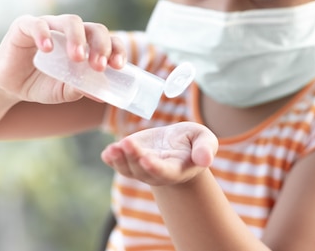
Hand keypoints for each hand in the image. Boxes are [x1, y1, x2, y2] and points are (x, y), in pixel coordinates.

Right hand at [0, 14, 124, 103]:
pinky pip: (37, 24)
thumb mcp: (63, 91)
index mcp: (86, 44)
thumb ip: (80, 89)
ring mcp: (49, 26)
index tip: (118, 66)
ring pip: (70, 21)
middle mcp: (71, 32)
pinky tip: (47, 48)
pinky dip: (44, 34)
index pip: (108, 40)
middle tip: (99, 65)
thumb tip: (101, 94)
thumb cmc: (41, 83)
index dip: (116, 50)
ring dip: (78, 39)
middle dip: (101, 45)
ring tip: (78, 58)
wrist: (10, 84)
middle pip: (94, 28)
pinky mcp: (25, 26)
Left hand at [101, 122, 218, 184]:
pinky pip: (117, 164)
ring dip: (119, 159)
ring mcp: (140, 169)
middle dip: (134, 156)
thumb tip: (206, 160)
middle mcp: (156, 174)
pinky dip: (111, 159)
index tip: (147, 160)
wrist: (176, 145)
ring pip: (127, 168)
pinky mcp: (129, 159)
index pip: (164, 172)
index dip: (154, 167)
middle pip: (142, 170)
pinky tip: (108, 151)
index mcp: (176, 170)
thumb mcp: (204, 139)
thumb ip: (206, 148)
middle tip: (128, 143)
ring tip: (115, 148)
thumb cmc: (192, 142)